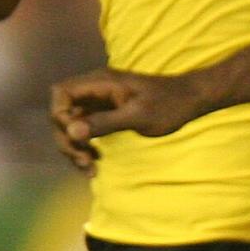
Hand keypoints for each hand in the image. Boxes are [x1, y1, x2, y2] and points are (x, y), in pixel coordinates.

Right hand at [49, 68, 201, 169]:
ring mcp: (99, 102)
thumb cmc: (168, 105)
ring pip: (71, 124)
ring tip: (90, 167)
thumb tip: (71, 131)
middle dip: (67, 139)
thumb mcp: (138, 116)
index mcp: (100, 82)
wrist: (190, 100)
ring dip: (75, 146)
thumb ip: (104, 122)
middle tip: (85, 161)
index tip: (76, 137)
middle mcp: (95, 90)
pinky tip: (95, 161)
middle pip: (62, 112)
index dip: (60, 115)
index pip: (61, 93)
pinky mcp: (105, 113)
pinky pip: (84, 129)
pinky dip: (85, 146)